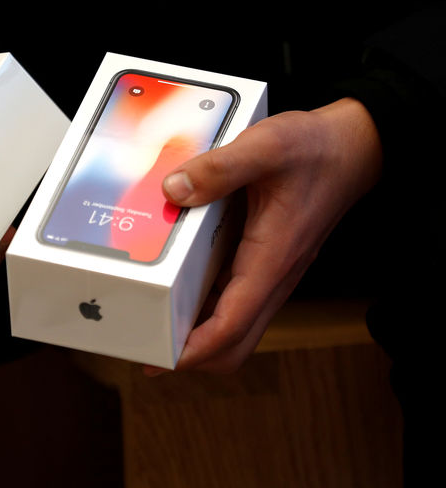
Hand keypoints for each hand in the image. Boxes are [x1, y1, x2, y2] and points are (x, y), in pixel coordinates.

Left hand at [145, 97, 382, 374]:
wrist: (356, 147)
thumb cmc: (316, 149)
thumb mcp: (265, 146)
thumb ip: (219, 167)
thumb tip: (172, 191)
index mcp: (272, 259)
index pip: (232, 324)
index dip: (195, 349)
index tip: (161, 359)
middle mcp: (275, 276)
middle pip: (235, 343)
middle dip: (193, 356)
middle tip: (148, 351)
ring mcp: (274, 273)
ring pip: (238, 327)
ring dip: (201, 337)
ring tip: (156, 328)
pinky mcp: (269, 263)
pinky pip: (238, 302)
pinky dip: (210, 311)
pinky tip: (180, 291)